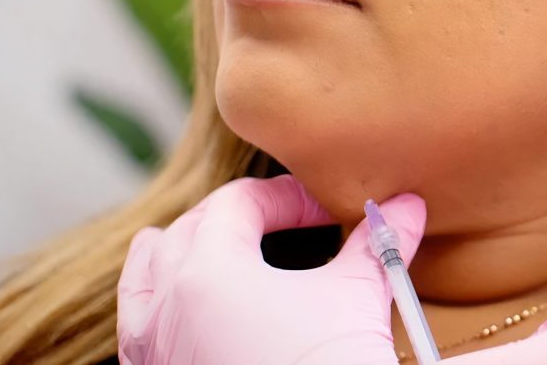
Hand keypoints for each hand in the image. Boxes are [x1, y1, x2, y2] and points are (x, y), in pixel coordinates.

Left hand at [116, 173, 424, 364]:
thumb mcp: (358, 297)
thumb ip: (380, 242)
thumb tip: (407, 205)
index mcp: (210, 270)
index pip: (239, 202)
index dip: (287, 197)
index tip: (325, 211)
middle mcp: (168, 306)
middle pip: (189, 229)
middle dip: (238, 217)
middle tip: (283, 222)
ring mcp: (155, 351)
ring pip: (145, 277)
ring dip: (178, 252)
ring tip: (209, 245)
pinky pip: (139, 330)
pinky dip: (160, 305)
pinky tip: (190, 312)